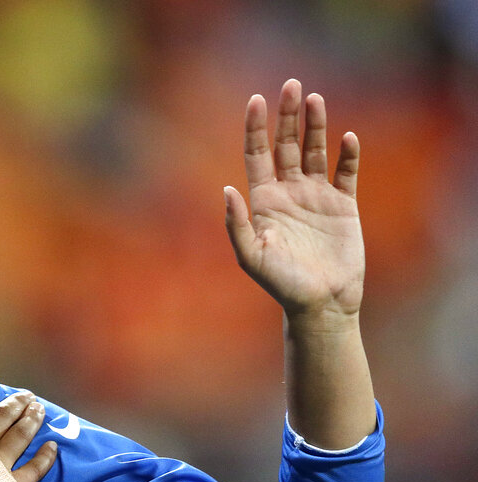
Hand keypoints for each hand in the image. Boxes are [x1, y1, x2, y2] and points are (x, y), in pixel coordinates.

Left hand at [224, 79, 364, 321]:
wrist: (321, 303)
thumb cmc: (281, 284)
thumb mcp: (251, 256)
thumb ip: (237, 225)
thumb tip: (226, 190)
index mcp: (264, 200)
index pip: (257, 154)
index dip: (256, 127)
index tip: (257, 99)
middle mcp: (289, 192)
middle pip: (287, 144)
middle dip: (288, 116)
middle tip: (292, 84)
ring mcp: (316, 196)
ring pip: (316, 152)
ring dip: (316, 126)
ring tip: (315, 99)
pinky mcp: (344, 205)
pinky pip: (346, 173)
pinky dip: (347, 155)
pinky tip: (348, 138)